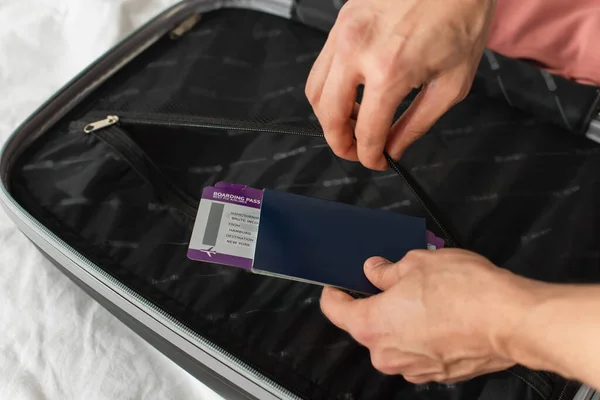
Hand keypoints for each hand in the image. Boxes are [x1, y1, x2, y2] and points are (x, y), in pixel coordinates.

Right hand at [306, 0, 496, 169]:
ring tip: (353, 122)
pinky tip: (352, 93)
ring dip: (329, 116)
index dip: (370, 157)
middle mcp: (357, 51)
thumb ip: (417, 124)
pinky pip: (321, 66)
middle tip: (356, 150)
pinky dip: (329, 89)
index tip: (377, 162)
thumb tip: (394, 149)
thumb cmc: (461, 19)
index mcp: (389, 71)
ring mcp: (343, 33)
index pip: (366, 132)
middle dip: (340, 143)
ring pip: (315, 91)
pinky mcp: (340, 21)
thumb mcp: (451, 84)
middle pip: (328, 116)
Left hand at [320, 249, 545, 383]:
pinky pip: (418, 351)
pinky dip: (422, 335)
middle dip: (376, 304)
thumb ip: (387, 270)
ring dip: (401, 321)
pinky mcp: (438, 375)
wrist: (510, 321)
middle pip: (367, 326)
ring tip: (426, 297)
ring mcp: (413, 368)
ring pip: (394, 340)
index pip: (335, 311)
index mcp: (372, 325)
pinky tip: (441, 316)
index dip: (334, 294)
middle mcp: (386, 354)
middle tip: (394, 282)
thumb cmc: (463, 290)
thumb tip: (374, 271)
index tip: (337, 285)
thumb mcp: (417, 263)